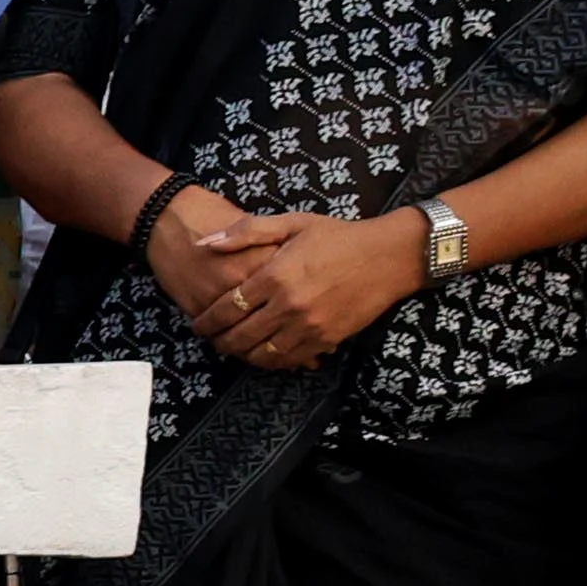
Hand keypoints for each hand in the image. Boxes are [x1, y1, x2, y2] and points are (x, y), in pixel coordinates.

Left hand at [164, 207, 425, 373]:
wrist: (389, 256)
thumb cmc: (339, 236)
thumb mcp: (292, 224)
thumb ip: (246, 232)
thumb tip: (204, 243)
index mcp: (276, 276)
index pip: (226, 308)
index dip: (206, 321)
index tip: (197, 324)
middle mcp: (289, 305)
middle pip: (238, 336)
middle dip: (218, 341)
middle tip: (211, 339)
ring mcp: (308, 326)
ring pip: (260, 354)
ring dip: (241, 355)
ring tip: (233, 347)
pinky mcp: (325, 340)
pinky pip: (288, 360)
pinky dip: (270, 361)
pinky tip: (263, 352)